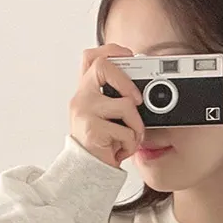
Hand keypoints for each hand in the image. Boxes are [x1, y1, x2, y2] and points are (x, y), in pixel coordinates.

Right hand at [69, 43, 145, 167]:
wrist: (88, 172)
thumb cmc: (102, 146)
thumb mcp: (108, 118)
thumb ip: (116, 100)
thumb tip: (141, 91)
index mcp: (85, 92)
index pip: (91, 58)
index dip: (111, 50)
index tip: (129, 55)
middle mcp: (81, 98)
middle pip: (102, 66)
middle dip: (127, 80)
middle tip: (138, 100)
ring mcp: (84, 112)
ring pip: (126, 105)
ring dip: (136, 126)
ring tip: (128, 138)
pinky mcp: (92, 130)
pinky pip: (126, 131)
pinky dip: (130, 143)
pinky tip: (120, 150)